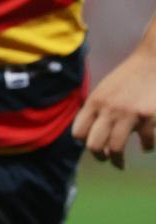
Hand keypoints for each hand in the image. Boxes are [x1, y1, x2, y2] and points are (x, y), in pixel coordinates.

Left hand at [72, 44, 155, 168]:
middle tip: (106, 159)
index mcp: (94, 102)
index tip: (92, 146)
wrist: (151, 62)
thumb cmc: (127, 78)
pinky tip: (145, 146)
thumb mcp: (104, 90)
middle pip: (94, 145)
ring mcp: (128, 114)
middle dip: (99, 157)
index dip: (84, 142)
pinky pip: (145, 143)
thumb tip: (91, 134)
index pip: (78, 132)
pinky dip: (146, 147)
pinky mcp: (148, 117)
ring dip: (118, 161)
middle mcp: (108, 109)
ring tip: (120, 164)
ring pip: (116, 149)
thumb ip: (96, 110)